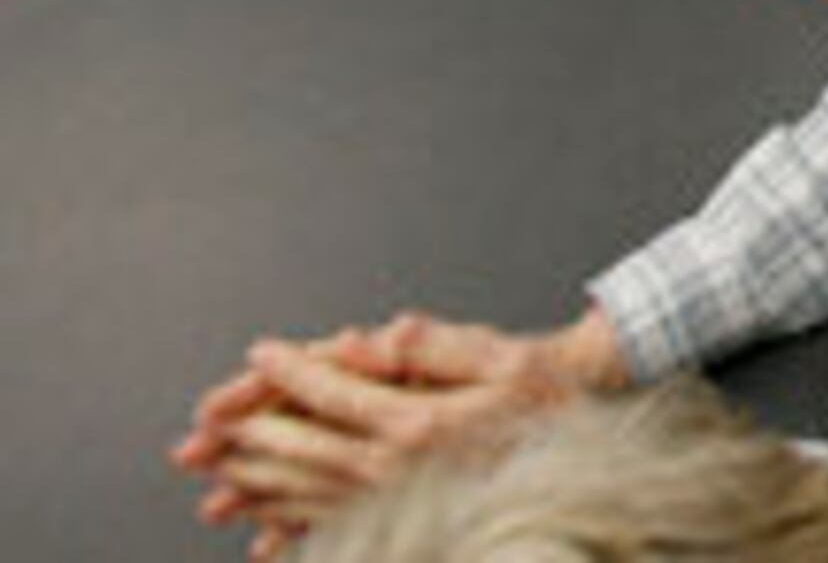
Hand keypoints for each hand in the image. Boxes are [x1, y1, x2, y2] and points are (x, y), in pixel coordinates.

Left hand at [174, 311, 620, 547]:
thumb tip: (388, 334)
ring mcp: (399, 500)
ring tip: (213, 491)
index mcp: (418, 423)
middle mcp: (399, 469)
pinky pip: (336, 528)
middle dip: (244, 441)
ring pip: (309, 494)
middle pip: (303, 451)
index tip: (258, 355)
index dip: (289, 372)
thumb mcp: (503, 356)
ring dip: (256, 489)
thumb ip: (440, 348)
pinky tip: (267, 538)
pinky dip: (295, 530)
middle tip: (197, 438)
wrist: (583, 446)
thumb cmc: (545, 392)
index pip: (333, 393)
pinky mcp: (406, 519)